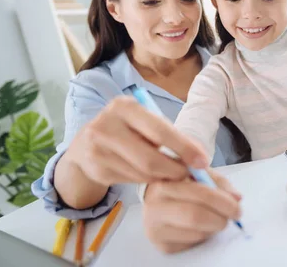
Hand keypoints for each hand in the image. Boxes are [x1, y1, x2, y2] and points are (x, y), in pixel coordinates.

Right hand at [63, 96, 208, 185]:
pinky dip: (146, 181)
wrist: (83, 146)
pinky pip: (131, 180)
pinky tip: (150, 176)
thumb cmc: (126, 130)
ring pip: (142, 172)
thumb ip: (167, 134)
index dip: (184, 148)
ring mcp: (98, 148)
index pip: (161, 131)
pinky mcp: (96, 168)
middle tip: (188, 174)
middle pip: (150, 158)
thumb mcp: (143, 122)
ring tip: (171, 174)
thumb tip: (199, 156)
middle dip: (174, 169)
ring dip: (162, 177)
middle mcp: (106, 124)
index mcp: (124, 106)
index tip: (203, 161)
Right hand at [143, 169, 241, 252]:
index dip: (223, 201)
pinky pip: (192, 243)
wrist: (157, 201)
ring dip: (214, 227)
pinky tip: (201, 226)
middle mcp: (155, 204)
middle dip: (221, 217)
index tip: (236, 206)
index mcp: (166, 181)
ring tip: (214, 217)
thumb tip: (236, 198)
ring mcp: (156, 226)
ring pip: (197, 232)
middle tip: (233, 216)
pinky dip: (204, 235)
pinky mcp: (162, 245)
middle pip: (196, 216)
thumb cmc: (181, 185)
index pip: (200, 193)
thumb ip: (219, 183)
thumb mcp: (199, 174)